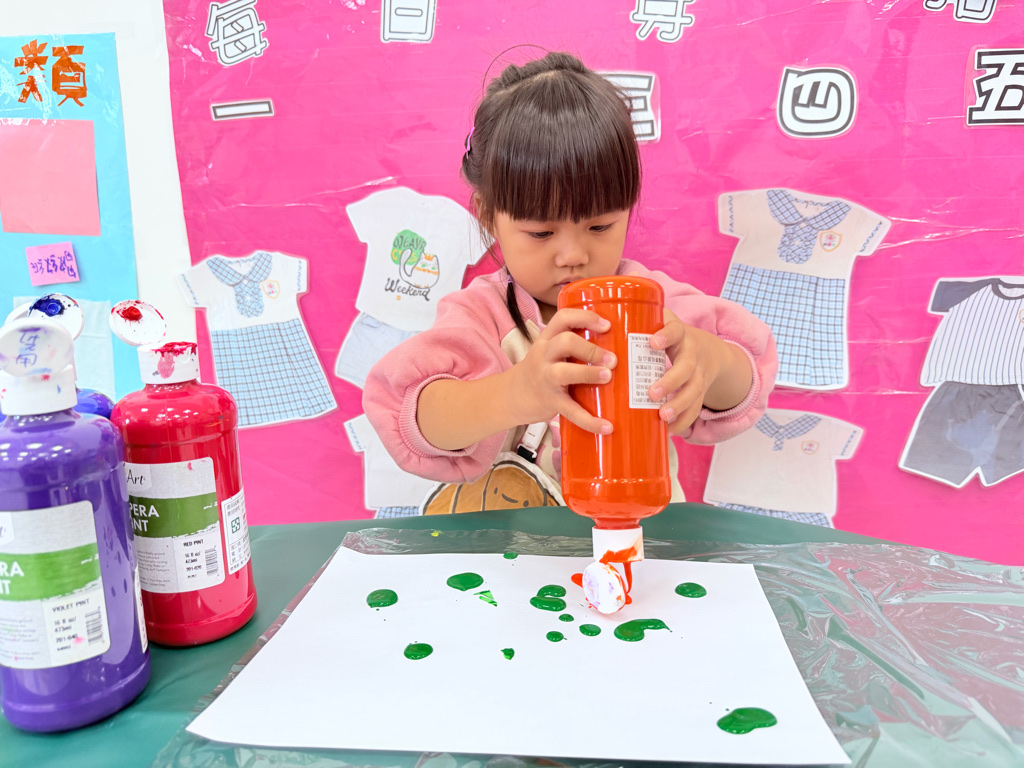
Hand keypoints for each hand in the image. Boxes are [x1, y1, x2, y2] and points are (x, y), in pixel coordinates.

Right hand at [509, 308, 616, 434]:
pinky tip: (606, 426)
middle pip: (564, 341)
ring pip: (564, 372)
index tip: (606, 325)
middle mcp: (544, 355)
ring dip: (588, 373)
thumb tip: (620, 346)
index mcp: (548, 339)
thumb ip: (576, 347)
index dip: (585, 318)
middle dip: (590, 348)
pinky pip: (570, 411)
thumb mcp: (551, 351)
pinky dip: (589, 420)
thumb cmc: (542, 370)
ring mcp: (545, 378)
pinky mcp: (550, 402)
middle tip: (613, 358)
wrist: (512, 396)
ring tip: (608, 376)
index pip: (563, 318)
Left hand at [648, 310, 750, 434]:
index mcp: (680, 335)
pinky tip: (668, 431)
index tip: (653, 342)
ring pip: (694, 391)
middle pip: (687, 369)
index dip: (666, 335)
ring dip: (679, 405)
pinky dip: (683, 422)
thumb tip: (609, 307)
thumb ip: (642, 317)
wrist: (709, 351)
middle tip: (652, 393)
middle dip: (671, 382)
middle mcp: (693, 356)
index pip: (675, 331)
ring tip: (662, 416)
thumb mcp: (664, 323)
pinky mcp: (701, 394)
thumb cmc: (673, 338)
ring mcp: (699, 376)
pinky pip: (695, 410)